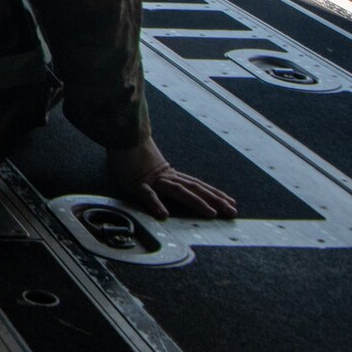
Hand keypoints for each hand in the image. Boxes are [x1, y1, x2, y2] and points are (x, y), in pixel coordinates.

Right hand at [108, 137, 237, 219]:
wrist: (119, 136)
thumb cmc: (132, 152)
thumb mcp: (151, 166)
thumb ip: (161, 172)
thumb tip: (171, 180)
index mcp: (171, 174)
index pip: (198, 185)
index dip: (215, 194)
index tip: (231, 202)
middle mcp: (167, 177)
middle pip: (196, 189)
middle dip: (215, 201)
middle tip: (232, 212)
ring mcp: (153, 180)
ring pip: (179, 192)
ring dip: (197, 202)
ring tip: (211, 214)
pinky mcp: (136, 183)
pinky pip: (147, 195)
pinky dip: (156, 204)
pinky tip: (163, 215)